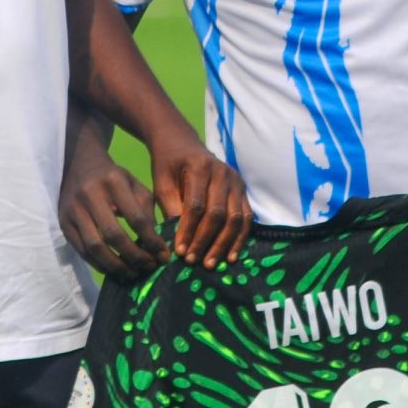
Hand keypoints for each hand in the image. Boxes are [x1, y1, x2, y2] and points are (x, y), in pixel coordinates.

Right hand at [59, 150, 166, 279]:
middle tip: (149, 267)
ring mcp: (73, 210)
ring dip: (116, 265)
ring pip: (95, 246)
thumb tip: (155, 245)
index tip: (163, 256)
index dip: (151, 241)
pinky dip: (99, 264)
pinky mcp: (63, 222)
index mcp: (114, 182)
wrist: (78, 164)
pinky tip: (114, 269)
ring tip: (132, 274)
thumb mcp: (134, 185)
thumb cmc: (113, 178)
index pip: (136, 218)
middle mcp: (90, 195)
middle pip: (114, 235)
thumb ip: (146, 211)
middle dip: (134, 256)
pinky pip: (81, 250)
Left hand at [146, 133, 250, 265]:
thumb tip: (179, 242)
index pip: (196, 206)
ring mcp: (236, 181)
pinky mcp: (243, 190)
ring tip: (210, 263)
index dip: (188, 231)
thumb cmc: (168, 165)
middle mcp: (223, 173)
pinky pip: (246, 218)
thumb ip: (170, 208)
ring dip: (224, 244)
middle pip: (218, 214)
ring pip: (235, 218)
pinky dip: (239, 238)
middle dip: (205, 240)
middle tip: (193, 261)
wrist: (181, 143)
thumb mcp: (162, 183)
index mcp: (200, 167)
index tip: (180, 251)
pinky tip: (230, 256)